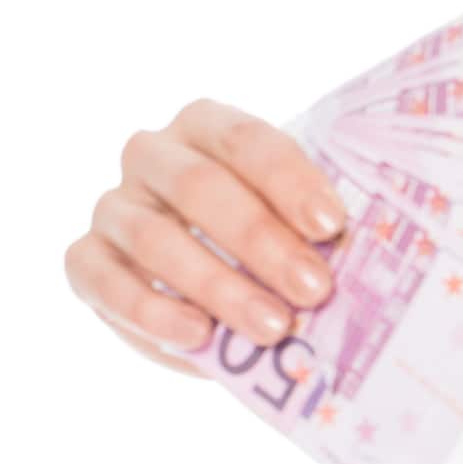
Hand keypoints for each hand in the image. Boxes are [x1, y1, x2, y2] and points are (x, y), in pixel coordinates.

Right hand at [63, 98, 347, 377]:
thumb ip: (320, 225)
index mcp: (207, 126)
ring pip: (155, 238)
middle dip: (262, 241)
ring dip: (219, 286)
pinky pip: (104, 281)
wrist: (218, 285)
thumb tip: (376, 247)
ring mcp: (114, 207)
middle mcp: (152, 156)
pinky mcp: (86, 261)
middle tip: (316, 290)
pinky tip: (199, 337)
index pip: (246, 139)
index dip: (290, 180)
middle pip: (200, 186)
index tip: (334, 226)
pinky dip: (151, 311)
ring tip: (274, 328)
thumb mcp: (298, 220)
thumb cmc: (273, 238)